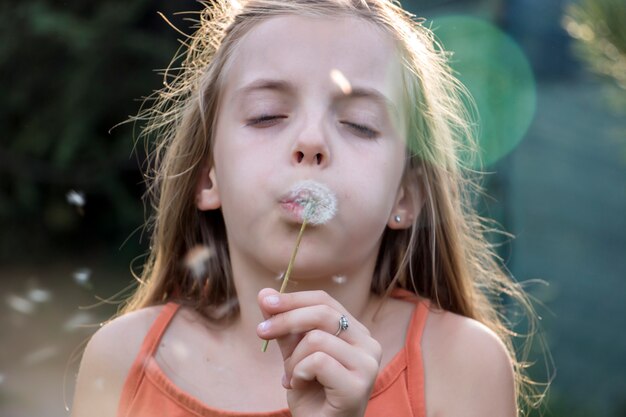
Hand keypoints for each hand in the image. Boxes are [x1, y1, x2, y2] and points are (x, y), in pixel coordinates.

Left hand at [257, 288, 381, 416]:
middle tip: (261, 332)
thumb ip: (285, 327)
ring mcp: (368, 364)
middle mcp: (369, 344)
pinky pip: (317, 362)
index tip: (265, 302)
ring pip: (317, 339)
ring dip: (294, 359)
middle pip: (322, 313)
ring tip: (294, 377)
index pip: (325, 301)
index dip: (294, 298)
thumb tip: (264, 294)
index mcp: (357, 332)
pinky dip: (299, 373)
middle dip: (285, 320)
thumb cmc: (311, 395)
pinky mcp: (358, 385)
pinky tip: (300, 386)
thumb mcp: (294, 355)